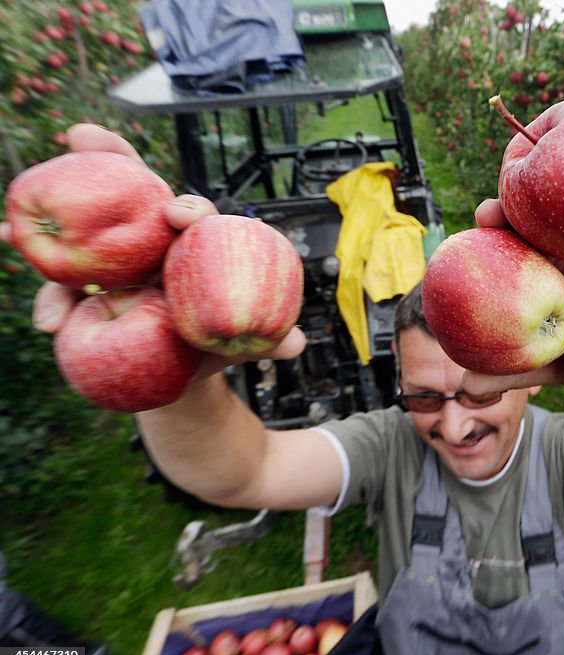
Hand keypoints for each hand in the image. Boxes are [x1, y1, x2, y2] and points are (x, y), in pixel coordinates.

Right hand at [0, 124, 306, 382]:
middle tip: (82, 133)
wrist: (187, 372)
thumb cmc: (221, 343)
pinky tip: (42, 317)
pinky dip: (47, 300)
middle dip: (106, 156)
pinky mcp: (91, 297)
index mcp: (193, 246)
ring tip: (12, 227)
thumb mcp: (246, 343)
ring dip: (46, 218)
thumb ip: (268, 340)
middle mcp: (151, 243)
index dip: (188, 208)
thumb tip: (295, 345)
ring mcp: (116, 264)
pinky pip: (64, 293)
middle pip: (129, 192)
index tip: (179, 215)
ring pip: (82, 233)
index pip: (194, 215)